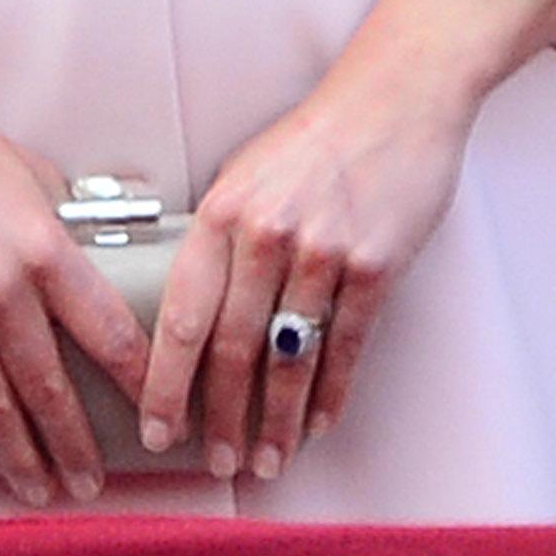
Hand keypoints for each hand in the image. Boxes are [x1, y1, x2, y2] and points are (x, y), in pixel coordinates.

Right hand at [0, 65, 148, 503]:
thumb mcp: (34, 175)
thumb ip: (67, 224)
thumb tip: (102, 255)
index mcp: (43, 245)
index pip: (105, 328)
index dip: (135, 379)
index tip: (155, 411)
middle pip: (47, 385)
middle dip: (74, 443)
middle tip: (92, 482)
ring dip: (20, 456)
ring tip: (41, 489)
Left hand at [138, 51, 475, 480]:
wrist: (399, 93)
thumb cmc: (317, 137)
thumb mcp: (245, 173)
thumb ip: (217, 238)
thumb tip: (190, 319)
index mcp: (223, 212)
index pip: (180, 320)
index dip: (164, 387)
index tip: (156, 432)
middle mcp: (267, 234)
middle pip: (231, 352)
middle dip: (220, 420)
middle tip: (217, 461)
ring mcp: (324, 250)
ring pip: (288, 361)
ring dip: (276, 422)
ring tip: (268, 458)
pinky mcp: (375, 264)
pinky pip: (346, 346)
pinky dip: (330, 394)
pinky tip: (319, 421)